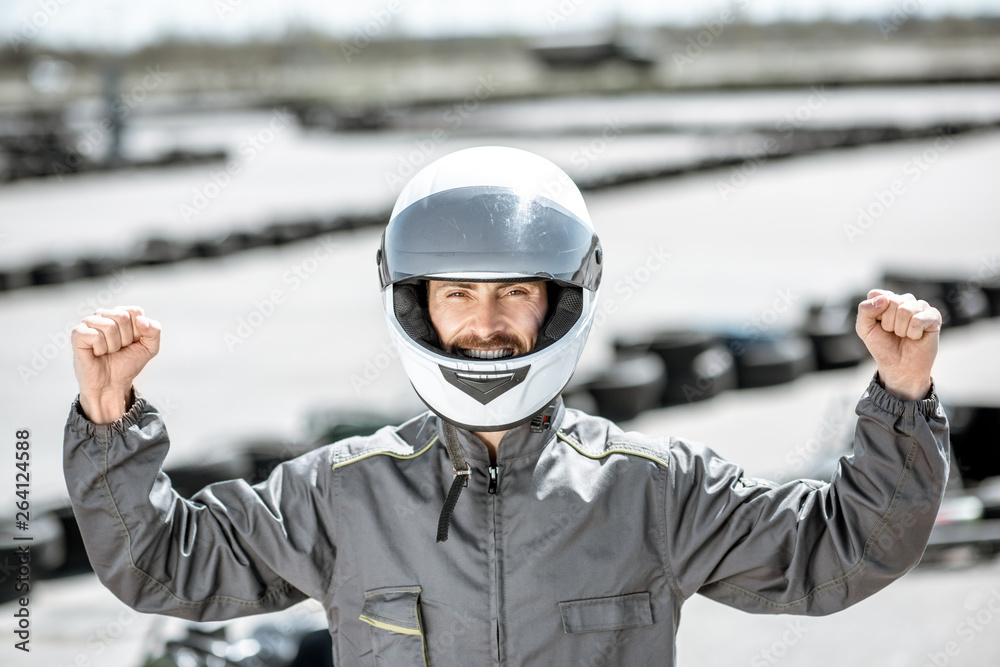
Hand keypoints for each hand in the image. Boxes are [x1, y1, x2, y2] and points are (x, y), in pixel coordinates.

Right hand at [72, 306, 160, 422]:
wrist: (112, 384)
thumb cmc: (127, 364)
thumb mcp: (150, 347)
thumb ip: (154, 330)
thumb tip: (141, 320)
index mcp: (120, 314)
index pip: (135, 311)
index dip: (138, 331)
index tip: (132, 343)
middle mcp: (104, 314)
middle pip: (122, 316)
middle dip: (126, 339)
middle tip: (118, 349)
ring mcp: (89, 323)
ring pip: (109, 326)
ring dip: (113, 345)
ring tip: (107, 351)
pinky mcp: (78, 334)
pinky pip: (95, 335)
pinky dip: (101, 349)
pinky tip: (97, 353)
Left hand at [855, 290, 940, 400]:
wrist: (899, 366)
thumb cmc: (882, 346)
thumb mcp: (864, 329)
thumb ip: (865, 311)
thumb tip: (884, 299)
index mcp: (886, 299)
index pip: (876, 295)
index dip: (874, 314)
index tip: (878, 325)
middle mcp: (904, 300)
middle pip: (891, 302)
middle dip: (888, 323)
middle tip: (893, 332)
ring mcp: (920, 307)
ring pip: (905, 310)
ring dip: (900, 329)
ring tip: (904, 335)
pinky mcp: (934, 316)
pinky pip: (919, 319)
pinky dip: (913, 333)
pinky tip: (916, 337)